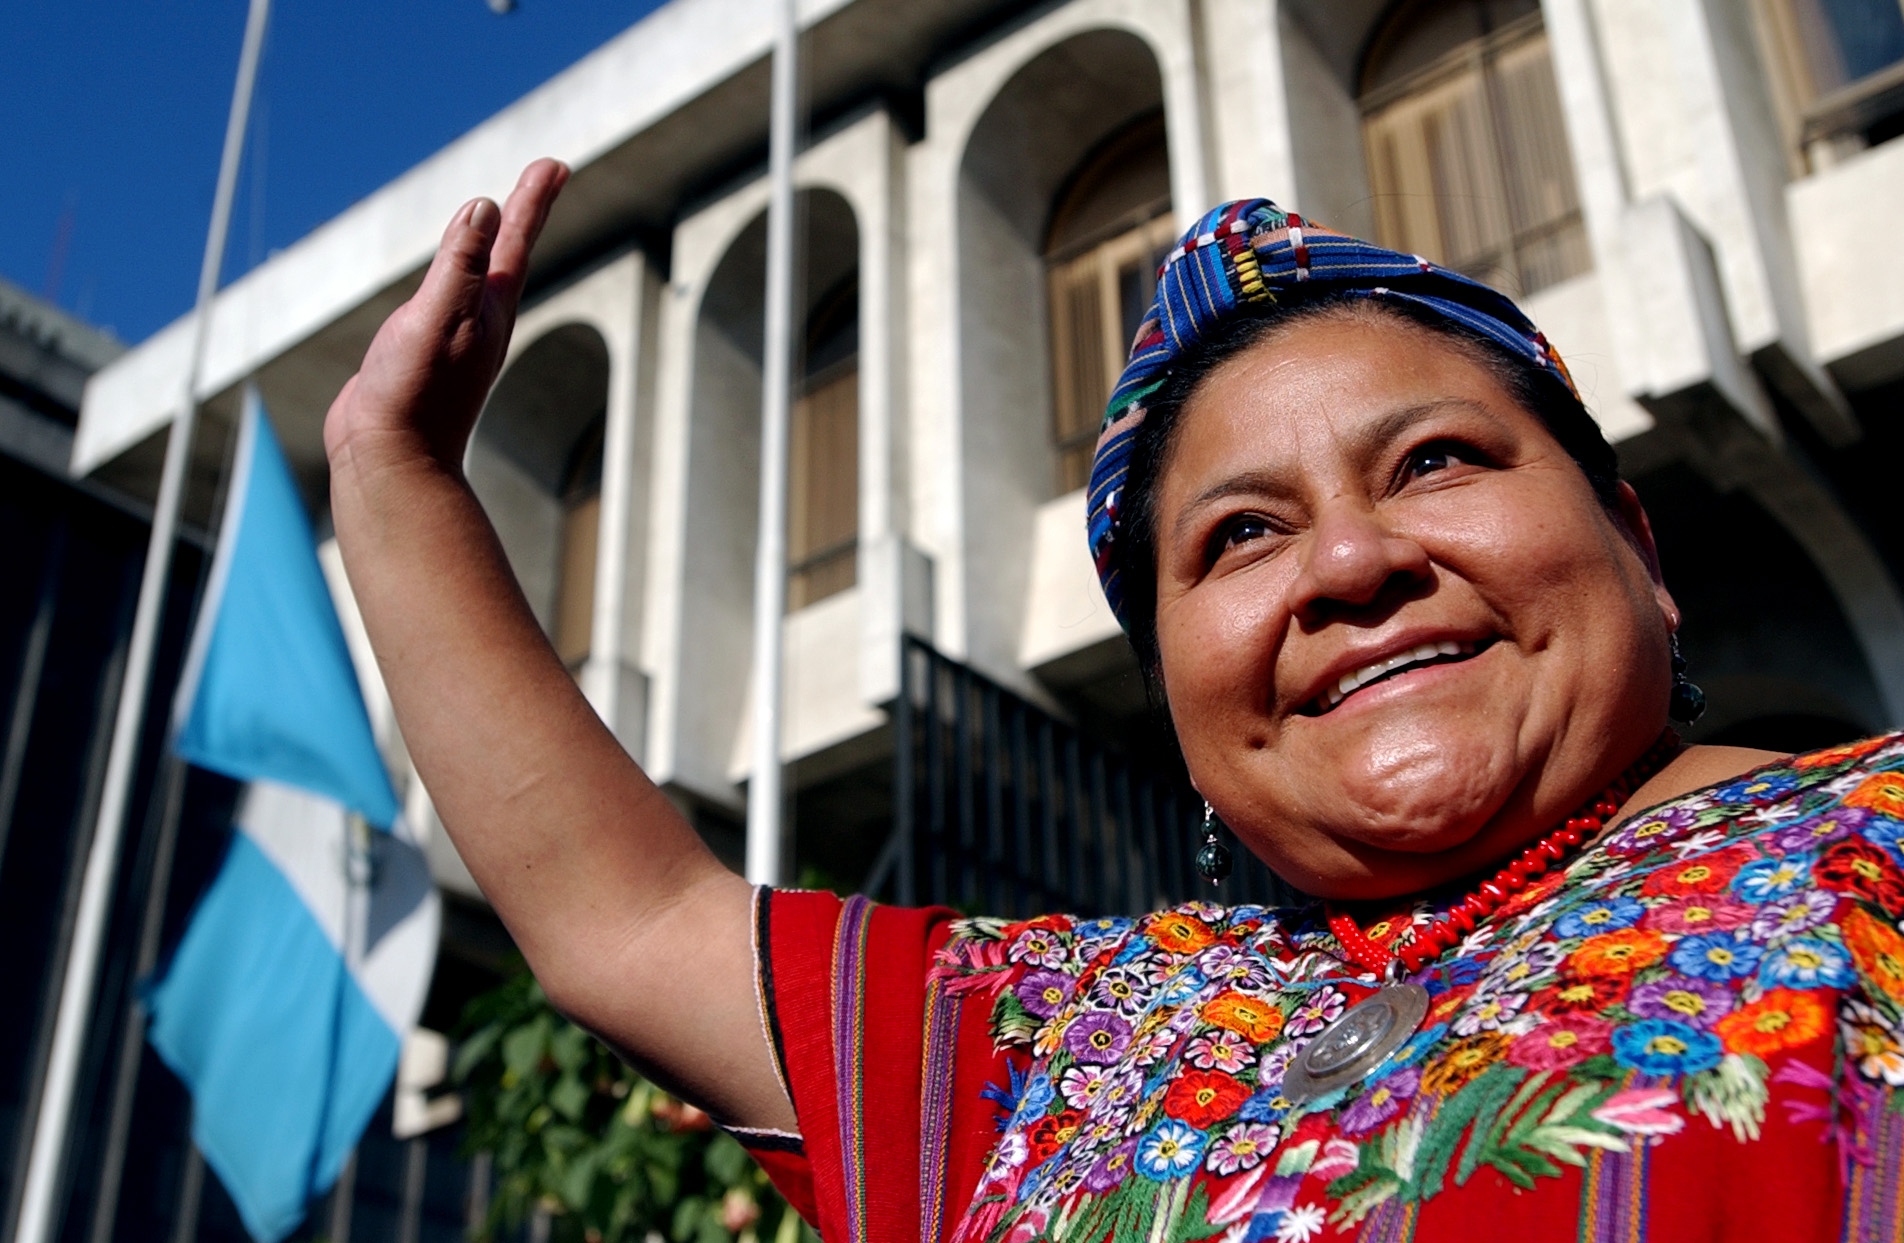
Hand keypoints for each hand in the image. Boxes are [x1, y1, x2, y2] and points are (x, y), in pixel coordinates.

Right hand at [324, 158, 569, 472]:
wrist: (389, 460)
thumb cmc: (414, 393)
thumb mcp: (436, 317)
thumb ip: (460, 264)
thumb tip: (486, 207)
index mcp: (488, 308)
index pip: (515, 239)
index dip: (533, 198)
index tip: (555, 163)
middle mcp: (479, 320)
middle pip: (507, 251)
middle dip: (525, 209)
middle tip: (546, 171)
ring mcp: (453, 337)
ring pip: (477, 274)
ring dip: (492, 240)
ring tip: (502, 213)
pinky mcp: (424, 353)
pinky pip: (445, 297)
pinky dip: (452, 273)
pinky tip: (450, 277)